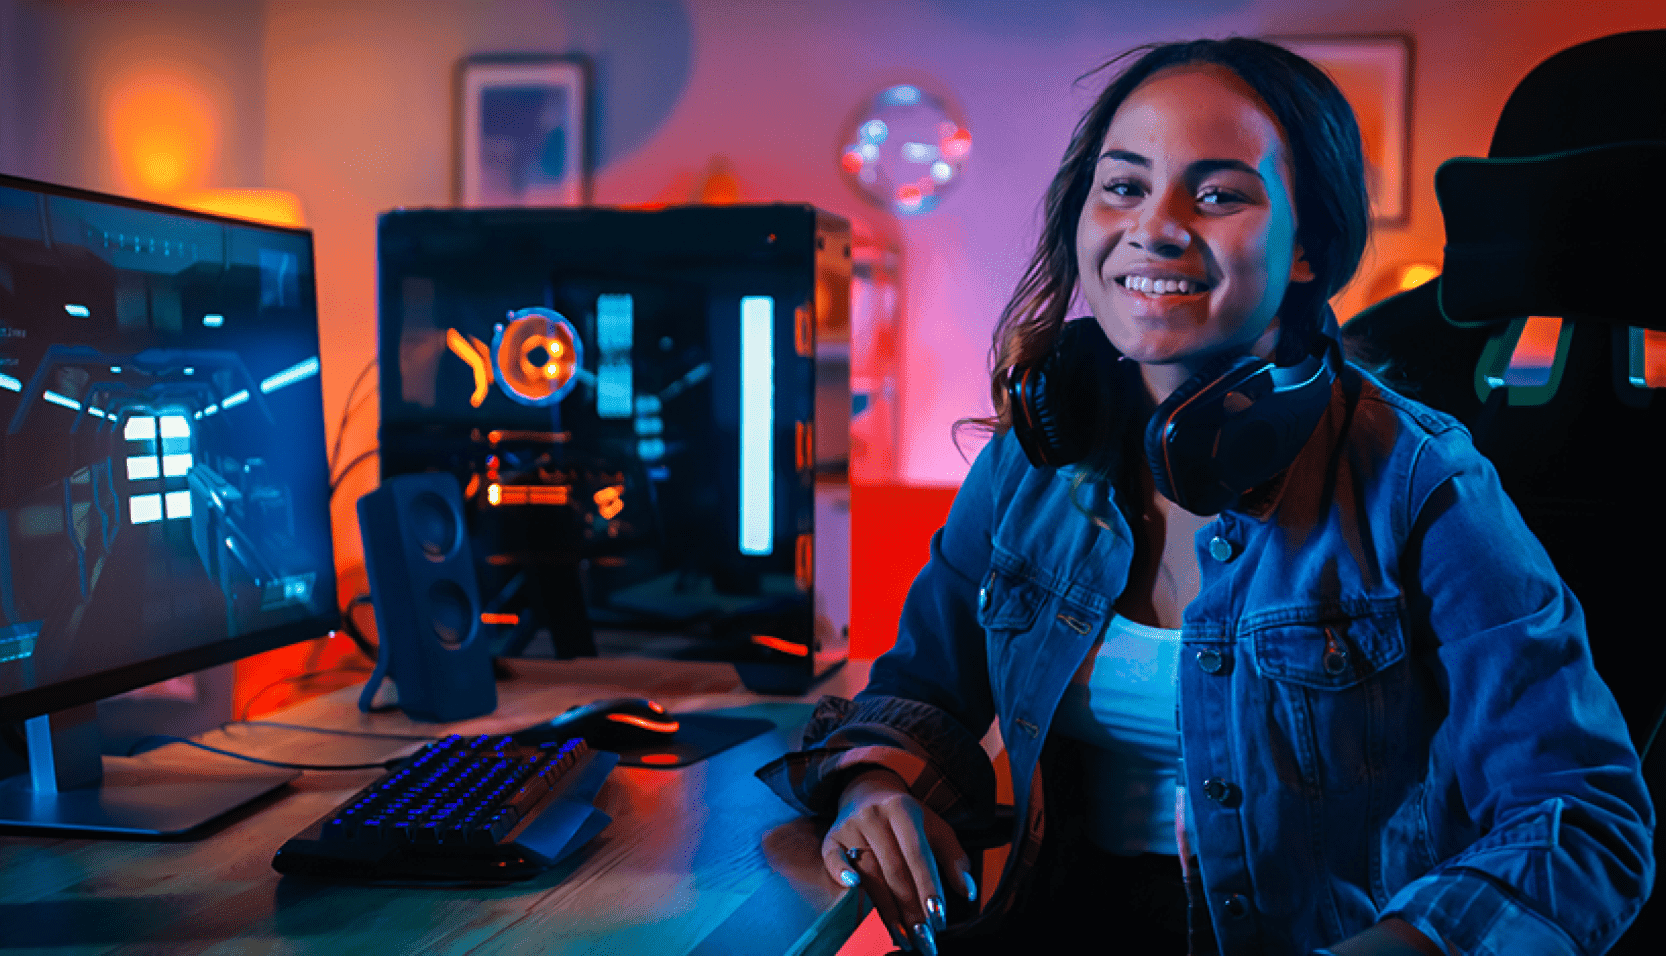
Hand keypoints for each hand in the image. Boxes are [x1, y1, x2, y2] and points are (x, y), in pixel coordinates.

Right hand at [821, 768, 976, 954]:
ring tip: (904, 938)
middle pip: (894, 870)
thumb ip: (953, 858)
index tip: (938, 919)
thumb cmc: (906, 818)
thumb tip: (968, 891)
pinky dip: (841, 874)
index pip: (918, 855)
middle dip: (911, 910)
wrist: (867, 793)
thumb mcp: (934, 828)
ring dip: (887, 911)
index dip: (928, 888)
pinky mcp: (830, 838)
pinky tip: (854, 890)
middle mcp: (874, 815)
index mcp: (903, 809)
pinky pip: (833, 860)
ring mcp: (849, 826)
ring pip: (870, 875)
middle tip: (924, 940)